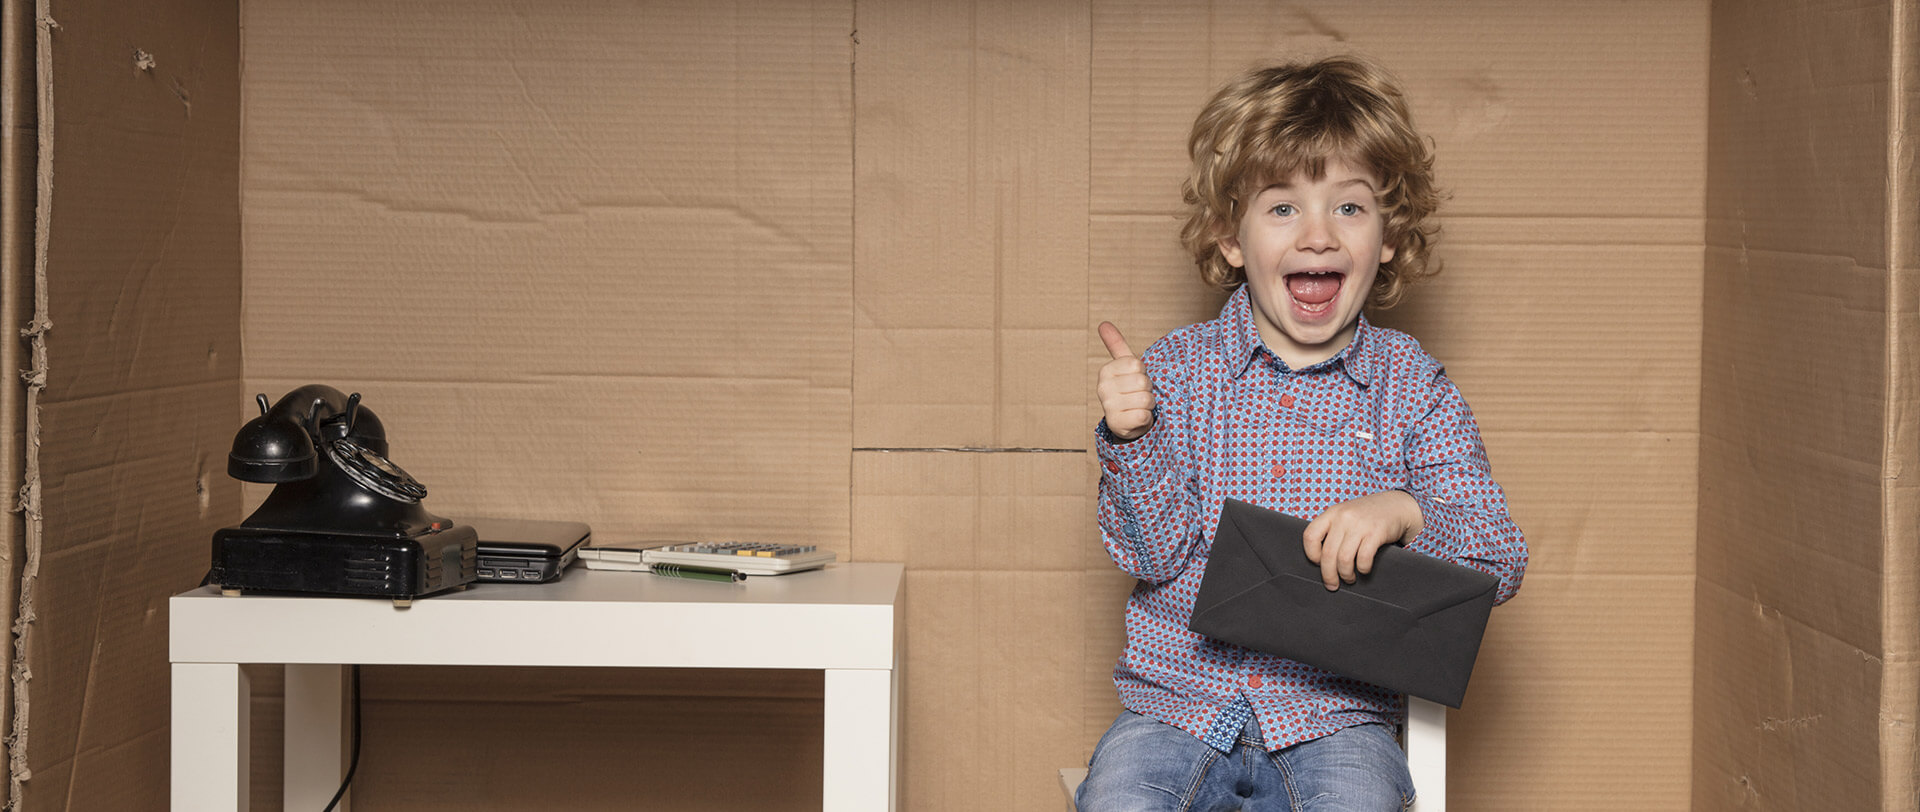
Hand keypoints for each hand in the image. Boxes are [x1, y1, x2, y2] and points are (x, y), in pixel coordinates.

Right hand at [1097, 322, 1155, 440]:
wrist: (1128, 421)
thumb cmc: (1130, 390)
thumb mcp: (1125, 367)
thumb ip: (1116, 345)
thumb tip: (1103, 323)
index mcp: (1106, 371)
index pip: (1137, 364)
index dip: (1143, 373)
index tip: (1136, 380)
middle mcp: (1103, 388)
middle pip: (1142, 381)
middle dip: (1147, 389)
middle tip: (1139, 394)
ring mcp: (1109, 407)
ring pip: (1145, 399)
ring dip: (1148, 404)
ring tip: (1139, 406)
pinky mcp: (1117, 424)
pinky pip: (1143, 415)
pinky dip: (1146, 418)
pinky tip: (1137, 418)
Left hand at [1302, 490, 1423, 590]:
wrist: (1397, 505)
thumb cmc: (1368, 515)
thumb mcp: (1345, 515)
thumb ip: (1333, 530)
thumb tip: (1321, 561)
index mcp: (1332, 513)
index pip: (1310, 536)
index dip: (1311, 554)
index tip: (1318, 563)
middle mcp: (1344, 517)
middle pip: (1327, 553)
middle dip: (1328, 574)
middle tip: (1332, 584)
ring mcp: (1360, 524)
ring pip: (1344, 559)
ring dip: (1345, 574)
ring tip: (1349, 578)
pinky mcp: (1376, 532)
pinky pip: (1363, 558)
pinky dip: (1362, 569)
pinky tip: (1364, 570)